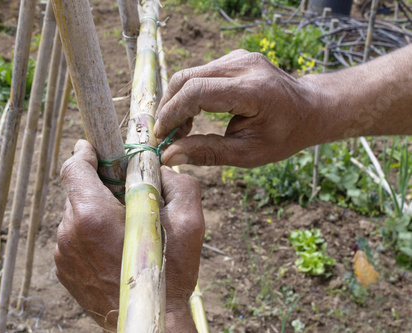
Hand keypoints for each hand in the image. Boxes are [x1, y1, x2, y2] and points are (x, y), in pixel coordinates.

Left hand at [55, 140, 203, 331]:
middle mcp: (70, 232)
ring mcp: (63, 253)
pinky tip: (114, 247)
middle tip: (126, 193)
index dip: (86, 152)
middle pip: (77, 190)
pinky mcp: (64, 269)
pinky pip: (74, 237)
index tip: (95, 148)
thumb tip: (159, 168)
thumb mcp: (189, 222)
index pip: (75, 168)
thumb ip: (177, 183)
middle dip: (99, 184)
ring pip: (76, 214)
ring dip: (96, 210)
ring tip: (124, 227)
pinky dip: (90, 233)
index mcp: (93, 215)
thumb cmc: (169, 275)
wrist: (148, 323)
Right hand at [154, 49, 322, 167]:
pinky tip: (192, 116)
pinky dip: (188, 95)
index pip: (196, 92)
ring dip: (176, 103)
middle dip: (168, 109)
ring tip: (180, 131)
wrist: (310, 109)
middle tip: (166, 136)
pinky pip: (199, 74)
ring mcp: (239, 57)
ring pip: (189, 75)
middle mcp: (244, 65)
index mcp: (252, 90)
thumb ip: (208, 152)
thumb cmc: (284, 135)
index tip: (161, 137)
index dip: (172, 114)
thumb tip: (169, 155)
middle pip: (186, 79)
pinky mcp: (234, 57)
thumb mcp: (248, 153)